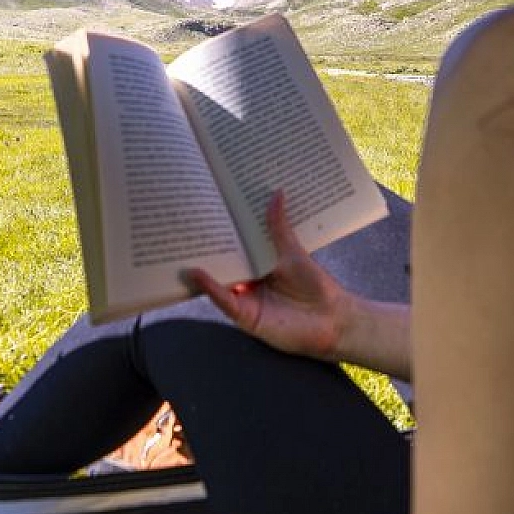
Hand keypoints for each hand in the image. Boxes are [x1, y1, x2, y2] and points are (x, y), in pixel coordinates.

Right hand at [187, 192, 352, 362]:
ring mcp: (245, 298)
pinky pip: (224, 300)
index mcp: (260, 263)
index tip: (209, 209)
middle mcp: (249, 280)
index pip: (237, 246)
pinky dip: (210, 287)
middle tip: (186, 225)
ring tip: (181, 248)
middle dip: (207, 247)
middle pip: (225, 262)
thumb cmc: (315, 286)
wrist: (331, 320)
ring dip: (202, 267)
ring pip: (219, 281)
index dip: (224, 231)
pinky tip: (197, 274)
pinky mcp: (244, 316)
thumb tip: (276, 193)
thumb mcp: (293, 252)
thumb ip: (279, 227)